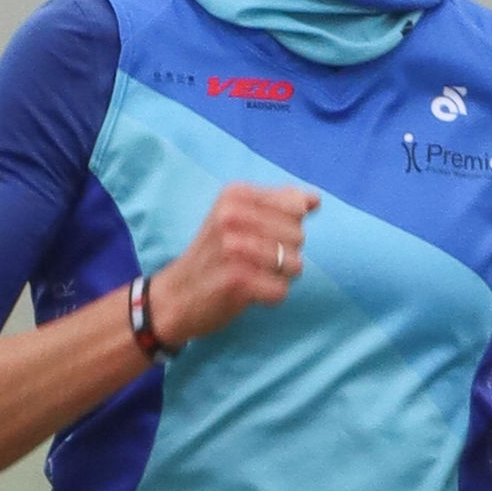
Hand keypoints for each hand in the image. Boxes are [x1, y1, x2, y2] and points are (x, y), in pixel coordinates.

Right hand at [146, 182, 318, 350]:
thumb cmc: (215, 254)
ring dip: (279, 276)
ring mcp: (234, 248)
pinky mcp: (238, 280)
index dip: (288, 227)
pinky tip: (249, 292)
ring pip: (294, 264)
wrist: (177, 294)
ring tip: (252, 275)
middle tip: (253, 261)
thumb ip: (278, 203)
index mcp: (235, 194)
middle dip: (284, 254)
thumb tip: (315, 200)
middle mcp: (232, 216)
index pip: (296, 207)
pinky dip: (270, 296)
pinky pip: (281, 290)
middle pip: (298, 236)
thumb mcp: (237, 216)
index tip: (259, 236)